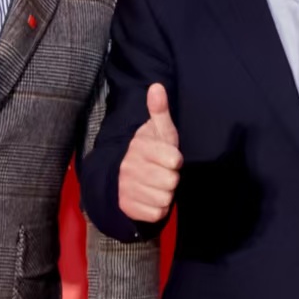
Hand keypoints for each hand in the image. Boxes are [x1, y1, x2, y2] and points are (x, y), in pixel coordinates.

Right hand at [119, 83, 180, 223]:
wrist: (122, 178)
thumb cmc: (151, 152)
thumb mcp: (158, 132)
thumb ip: (159, 111)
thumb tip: (156, 86)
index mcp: (140, 147)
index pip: (174, 160)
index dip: (175, 161)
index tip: (168, 158)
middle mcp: (130, 167)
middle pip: (171, 181)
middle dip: (171, 179)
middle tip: (162, 173)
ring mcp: (127, 188)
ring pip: (165, 198)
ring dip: (165, 194)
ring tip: (156, 185)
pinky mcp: (128, 207)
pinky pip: (157, 213)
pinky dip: (158, 208)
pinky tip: (151, 198)